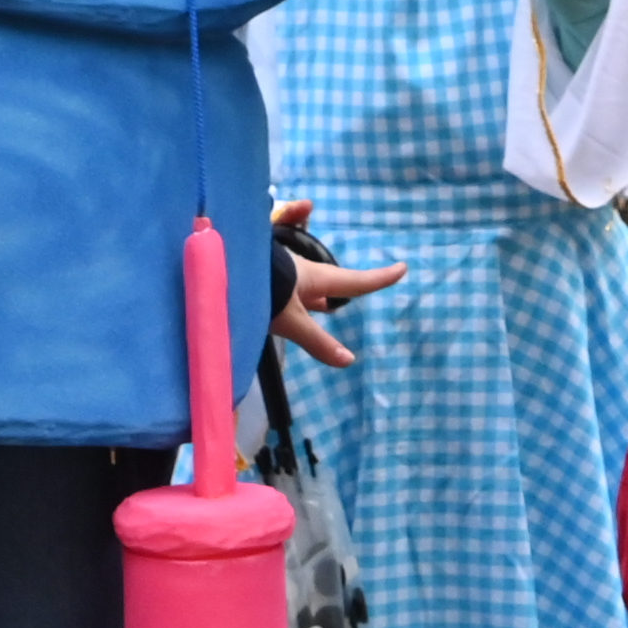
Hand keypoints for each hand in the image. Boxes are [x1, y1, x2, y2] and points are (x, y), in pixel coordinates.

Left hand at [269, 198, 400, 365]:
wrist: (225, 266)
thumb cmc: (263, 290)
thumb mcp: (290, 321)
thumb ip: (317, 341)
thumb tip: (349, 361)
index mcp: (315, 278)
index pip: (355, 281)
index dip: (379, 278)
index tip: (402, 268)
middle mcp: (301, 271)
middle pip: (327, 282)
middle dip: (337, 289)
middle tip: (349, 295)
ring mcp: (281, 269)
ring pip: (303, 281)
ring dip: (310, 291)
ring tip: (316, 304)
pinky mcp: (263, 272)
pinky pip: (283, 280)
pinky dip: (287, 287)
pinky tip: (280, 295)